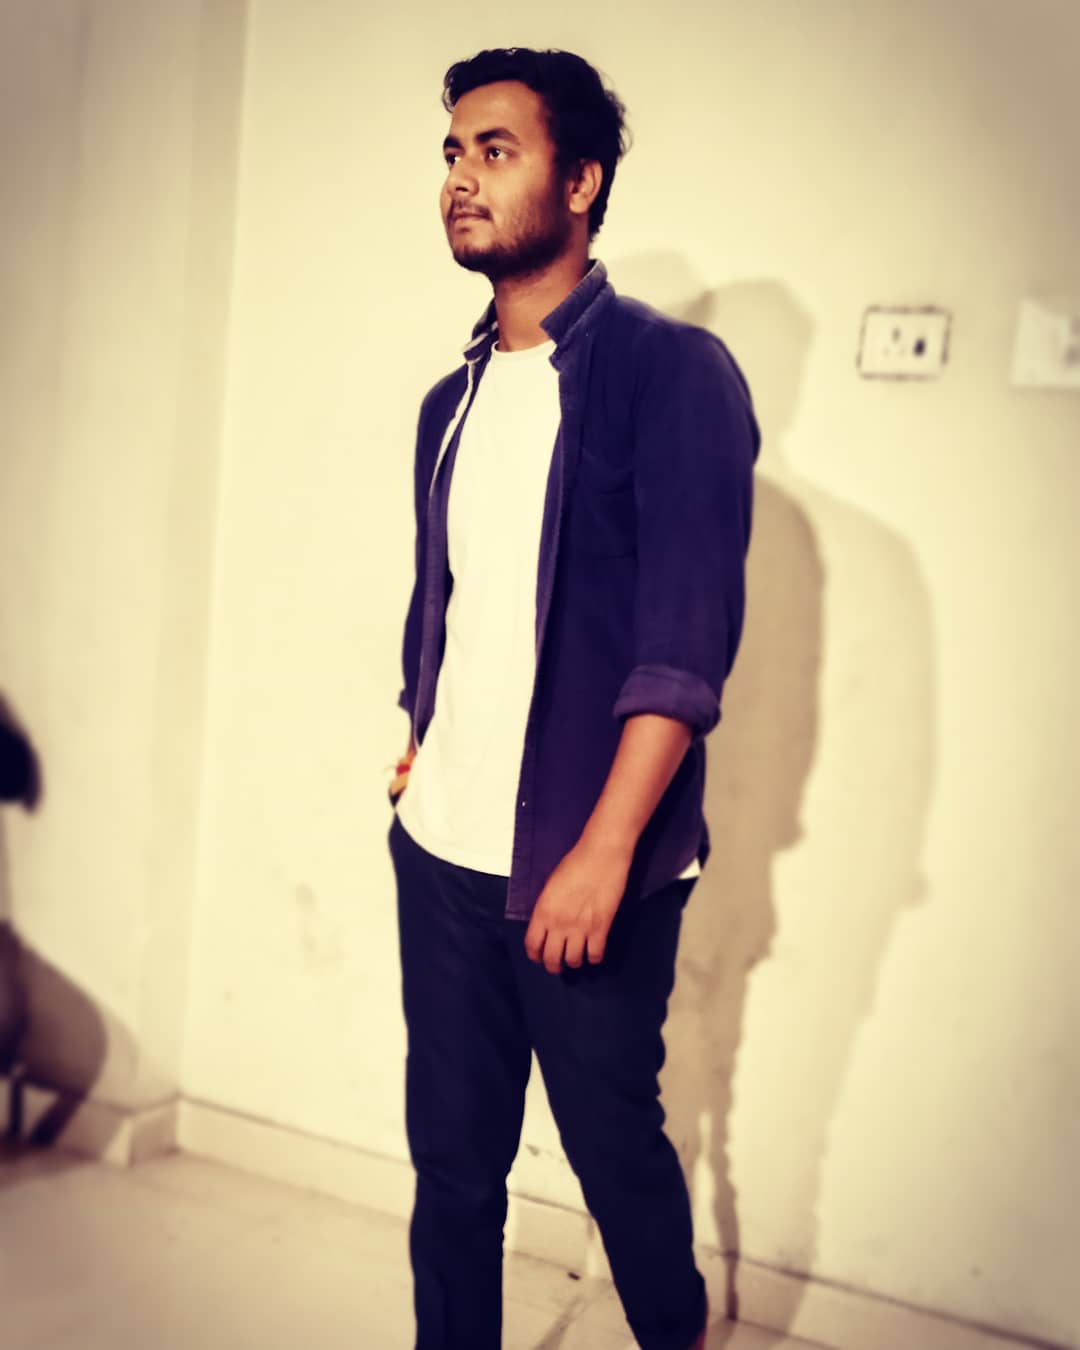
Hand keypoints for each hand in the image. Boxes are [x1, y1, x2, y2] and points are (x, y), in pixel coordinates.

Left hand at [523, 836, 631, 973]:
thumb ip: (547, 908)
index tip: (539, 956)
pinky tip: (594, 950)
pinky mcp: (601, 928)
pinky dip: (594, 957)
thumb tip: (548, 925)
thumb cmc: (575, 863)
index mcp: (543, 911)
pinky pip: (595, 955)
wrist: (601, 855)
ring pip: (573, 961)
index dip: (535, 955)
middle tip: (558, 964)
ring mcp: (580, 928)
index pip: (532, 945)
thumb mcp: (551, 885)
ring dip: (574, 961)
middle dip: (553, 966)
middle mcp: (559, 923)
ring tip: (577, 956)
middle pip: (551, 959)